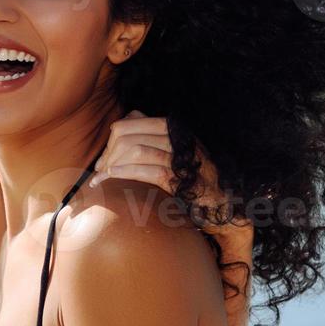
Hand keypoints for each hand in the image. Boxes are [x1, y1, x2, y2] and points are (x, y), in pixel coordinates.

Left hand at [91, 109, 250, 239]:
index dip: (111, 140)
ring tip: (100, 179)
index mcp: (175, 129)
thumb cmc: (194, 180)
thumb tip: (126, 121)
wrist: (226, 204)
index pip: (131, 122)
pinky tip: (112, 179)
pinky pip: (149, 170)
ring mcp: (183, 158)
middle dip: (107, 154)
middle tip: (98, 173)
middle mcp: (179, 138)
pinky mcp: (184, 179)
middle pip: (128, 136)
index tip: (103, 161)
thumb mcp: (174, 153)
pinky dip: (125, 173)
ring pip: (136, 150)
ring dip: (112, 165)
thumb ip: (152, 136)